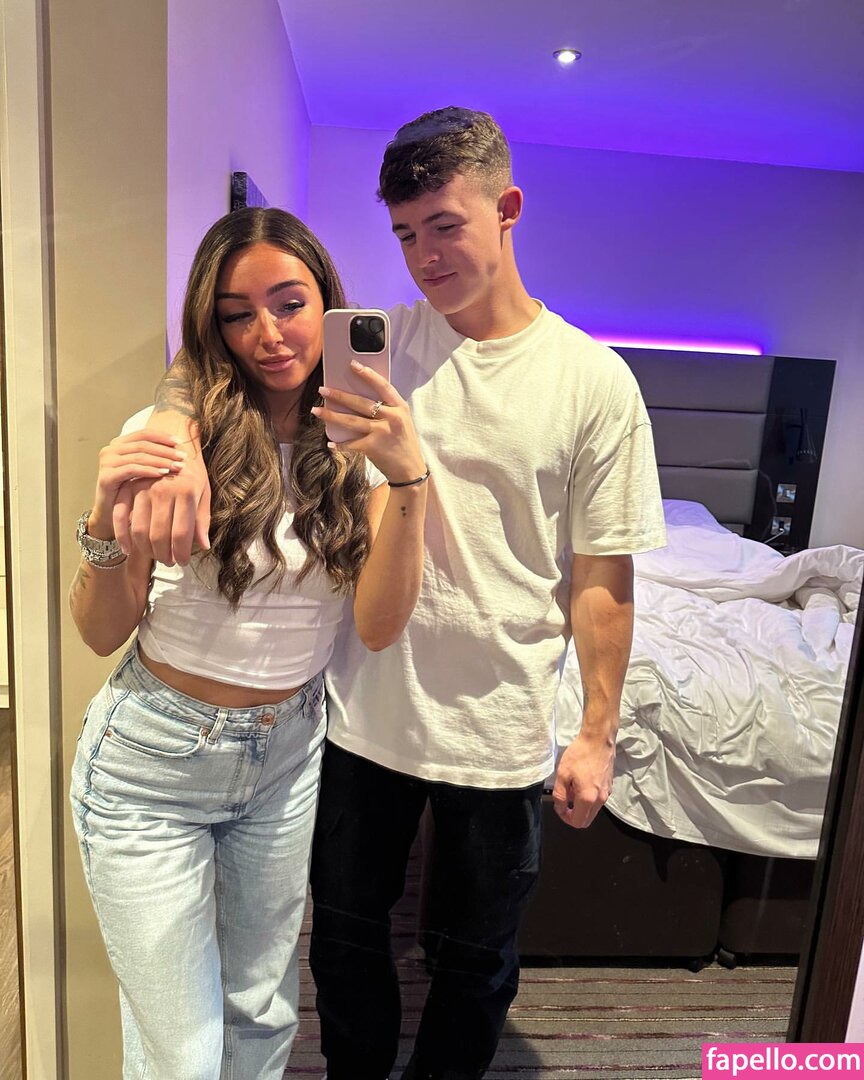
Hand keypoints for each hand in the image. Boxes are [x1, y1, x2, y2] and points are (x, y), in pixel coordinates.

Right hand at [89, 430, 185, 536]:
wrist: (113, 514)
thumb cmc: (133, 492)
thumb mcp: (144, 470)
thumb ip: (155, 456)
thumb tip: (181, 447)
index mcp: (119, 444)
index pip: (144, 433)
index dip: (163, 437)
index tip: (181, 443)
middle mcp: (110, 450)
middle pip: (143, 444)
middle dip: (166, 450)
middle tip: (183, 457)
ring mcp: (106, 462)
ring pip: (139, 456)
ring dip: (161, 460)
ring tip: (178, 467)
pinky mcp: (106, 476)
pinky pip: (131, 469)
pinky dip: (149, 470)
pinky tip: (163, 474)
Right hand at [112, 441, 210, 565]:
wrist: (174, 443)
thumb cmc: (192, 472)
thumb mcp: (203, 493)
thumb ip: (202, 520)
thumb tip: (204, 546)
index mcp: (186, 492)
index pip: (182, 533)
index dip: (181, 553)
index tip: (183, 562)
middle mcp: (164, 489)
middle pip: (160, 535)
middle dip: (164, 555)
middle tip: (168, 562)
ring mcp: (143, 487)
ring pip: (140, 529)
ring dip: (146, 549)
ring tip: (155, 556)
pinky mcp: (127, 486)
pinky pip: (120, 516)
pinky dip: (122, 536)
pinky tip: (128, 549)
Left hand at [312, 361, 426, 481]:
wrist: (410, 470)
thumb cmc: (403, 443)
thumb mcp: (400, 421)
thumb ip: (386, 409)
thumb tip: (357, 398)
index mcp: (400, 407)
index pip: (383, 385)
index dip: (368, 374)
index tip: (353, 364)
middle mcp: (392, 417)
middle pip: (361, 402)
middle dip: (339, 395)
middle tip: (323, 389)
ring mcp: (383, 432)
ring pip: (352, 421)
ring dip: (332, 415)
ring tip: (316, 410)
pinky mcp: (374, 447)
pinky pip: (352, 443)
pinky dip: (340, 444)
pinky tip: (330, 443)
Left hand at [551, 731, 615, 828]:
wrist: (599, 740)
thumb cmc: (580, 754)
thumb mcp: (563, 774)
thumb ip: (560, 795)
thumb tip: (560, 807)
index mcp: (588, 798)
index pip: (577, 822)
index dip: (565, 818)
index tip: (559, 807)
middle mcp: (600, 799)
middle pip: (587, 820)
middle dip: (573, 814)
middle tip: (565, 800)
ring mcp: (607, 793)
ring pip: (592, 810)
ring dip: (581, 806)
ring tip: (573, 788)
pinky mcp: (609, 786)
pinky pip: (598, 800)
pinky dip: (589, 798)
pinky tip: (582, 782)